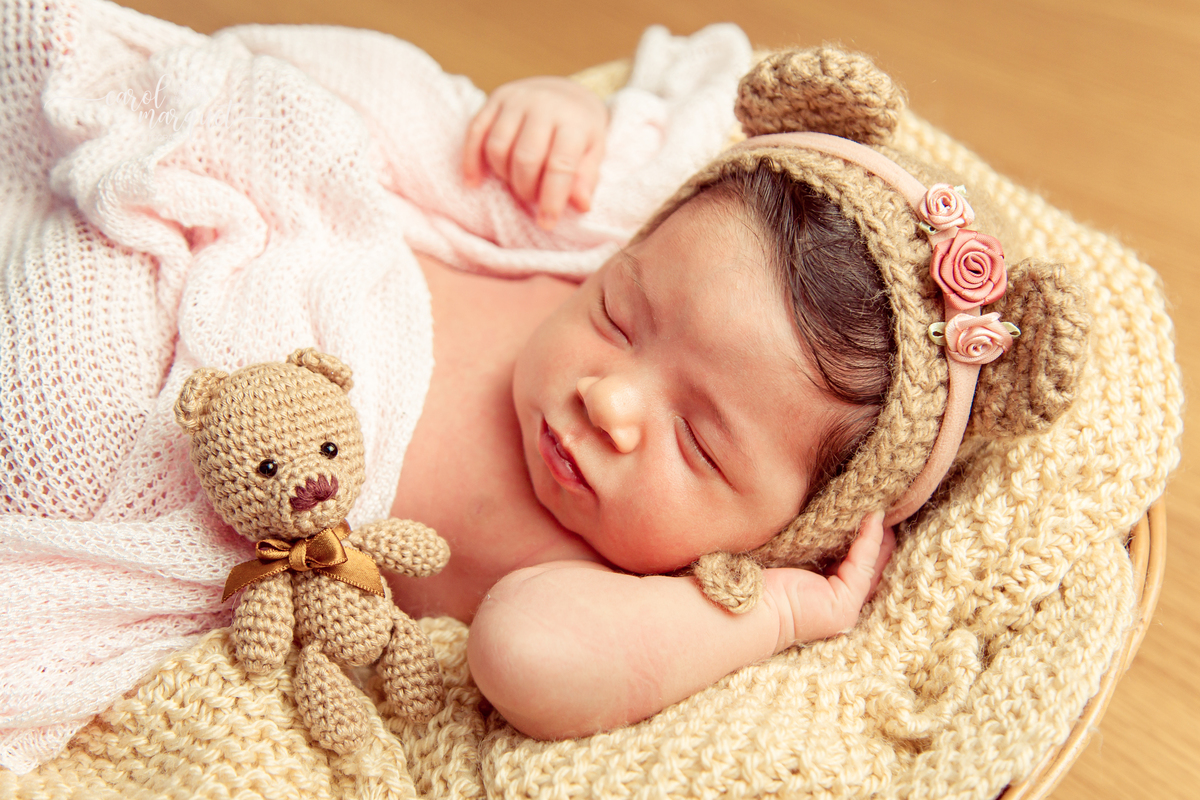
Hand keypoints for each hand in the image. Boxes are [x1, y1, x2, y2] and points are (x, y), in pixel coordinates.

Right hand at [462, 76, 607, 229]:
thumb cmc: (581, 131)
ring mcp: (517, 99)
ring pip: (497, 147)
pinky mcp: (495, 98)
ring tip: (515, 182)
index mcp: (573, 121)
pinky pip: (475, 132)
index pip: (560, 164)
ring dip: (503, 175)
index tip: (546, 223)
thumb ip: (586, 177)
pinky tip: (473, 182)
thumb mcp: (594, 152)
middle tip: (531, 197)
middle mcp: (543, 105)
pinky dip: (470, 160)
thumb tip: (581, 205)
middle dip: (525, 188)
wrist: (566, 93)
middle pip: (524, 158)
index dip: (552, 198)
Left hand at [764, 511, 895, 653]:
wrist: (748, 606)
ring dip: (878, 531)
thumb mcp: (794, 554)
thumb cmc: (762, 578)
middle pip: (869, 562)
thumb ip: (815, 542)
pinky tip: (873, 516)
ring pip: (871, 563)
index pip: (854, 560)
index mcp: (827, 591)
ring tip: (881, 500)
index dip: (864, 533)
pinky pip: (863, 565)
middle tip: (881, 498)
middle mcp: (839, 600)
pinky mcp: (844, 603)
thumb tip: (827, 512)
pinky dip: (870, 539)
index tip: (868, 503)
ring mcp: (845, 606)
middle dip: (877, 531)